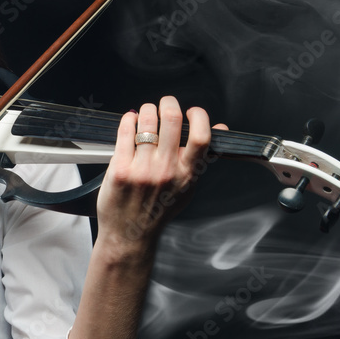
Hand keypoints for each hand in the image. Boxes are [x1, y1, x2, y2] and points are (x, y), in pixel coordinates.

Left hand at [95, 96, 226, 250]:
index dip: (199, 115)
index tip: (192, 112)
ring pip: (147, 122)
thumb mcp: (187, 187)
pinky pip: (125, 132)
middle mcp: (166, 170)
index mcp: (187, 174)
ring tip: (147, 113)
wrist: (130, 235)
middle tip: (166, 103)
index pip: (201, 136)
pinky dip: (129, 120)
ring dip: (148, 110)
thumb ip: (200, 158)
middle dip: (169, 103)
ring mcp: (142, 169)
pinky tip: (131, 120)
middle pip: (171, 120)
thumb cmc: (158, 211)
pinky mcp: (120, 169)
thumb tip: (219, 127)